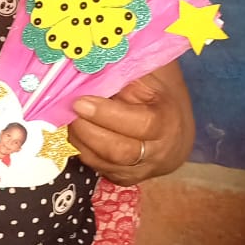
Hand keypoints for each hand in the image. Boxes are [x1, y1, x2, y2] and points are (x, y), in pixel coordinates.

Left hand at [69, 60, 194, 185]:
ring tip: (70, 117)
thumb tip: (92, 65)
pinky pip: (97, 167)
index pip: (140, 124)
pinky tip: (79, 130)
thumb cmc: (158, 96)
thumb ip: (124, 73)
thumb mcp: (149, 77)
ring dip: (80, 139)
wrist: (174, 131)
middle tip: (69, 110)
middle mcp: (157, 153)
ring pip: (102, 162)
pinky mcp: (124, 179)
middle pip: (118, 150)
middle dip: (87, 130)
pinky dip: (83, 149)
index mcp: (167, 122)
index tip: (80, 101)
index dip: (107, 114)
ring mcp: (141, 170)